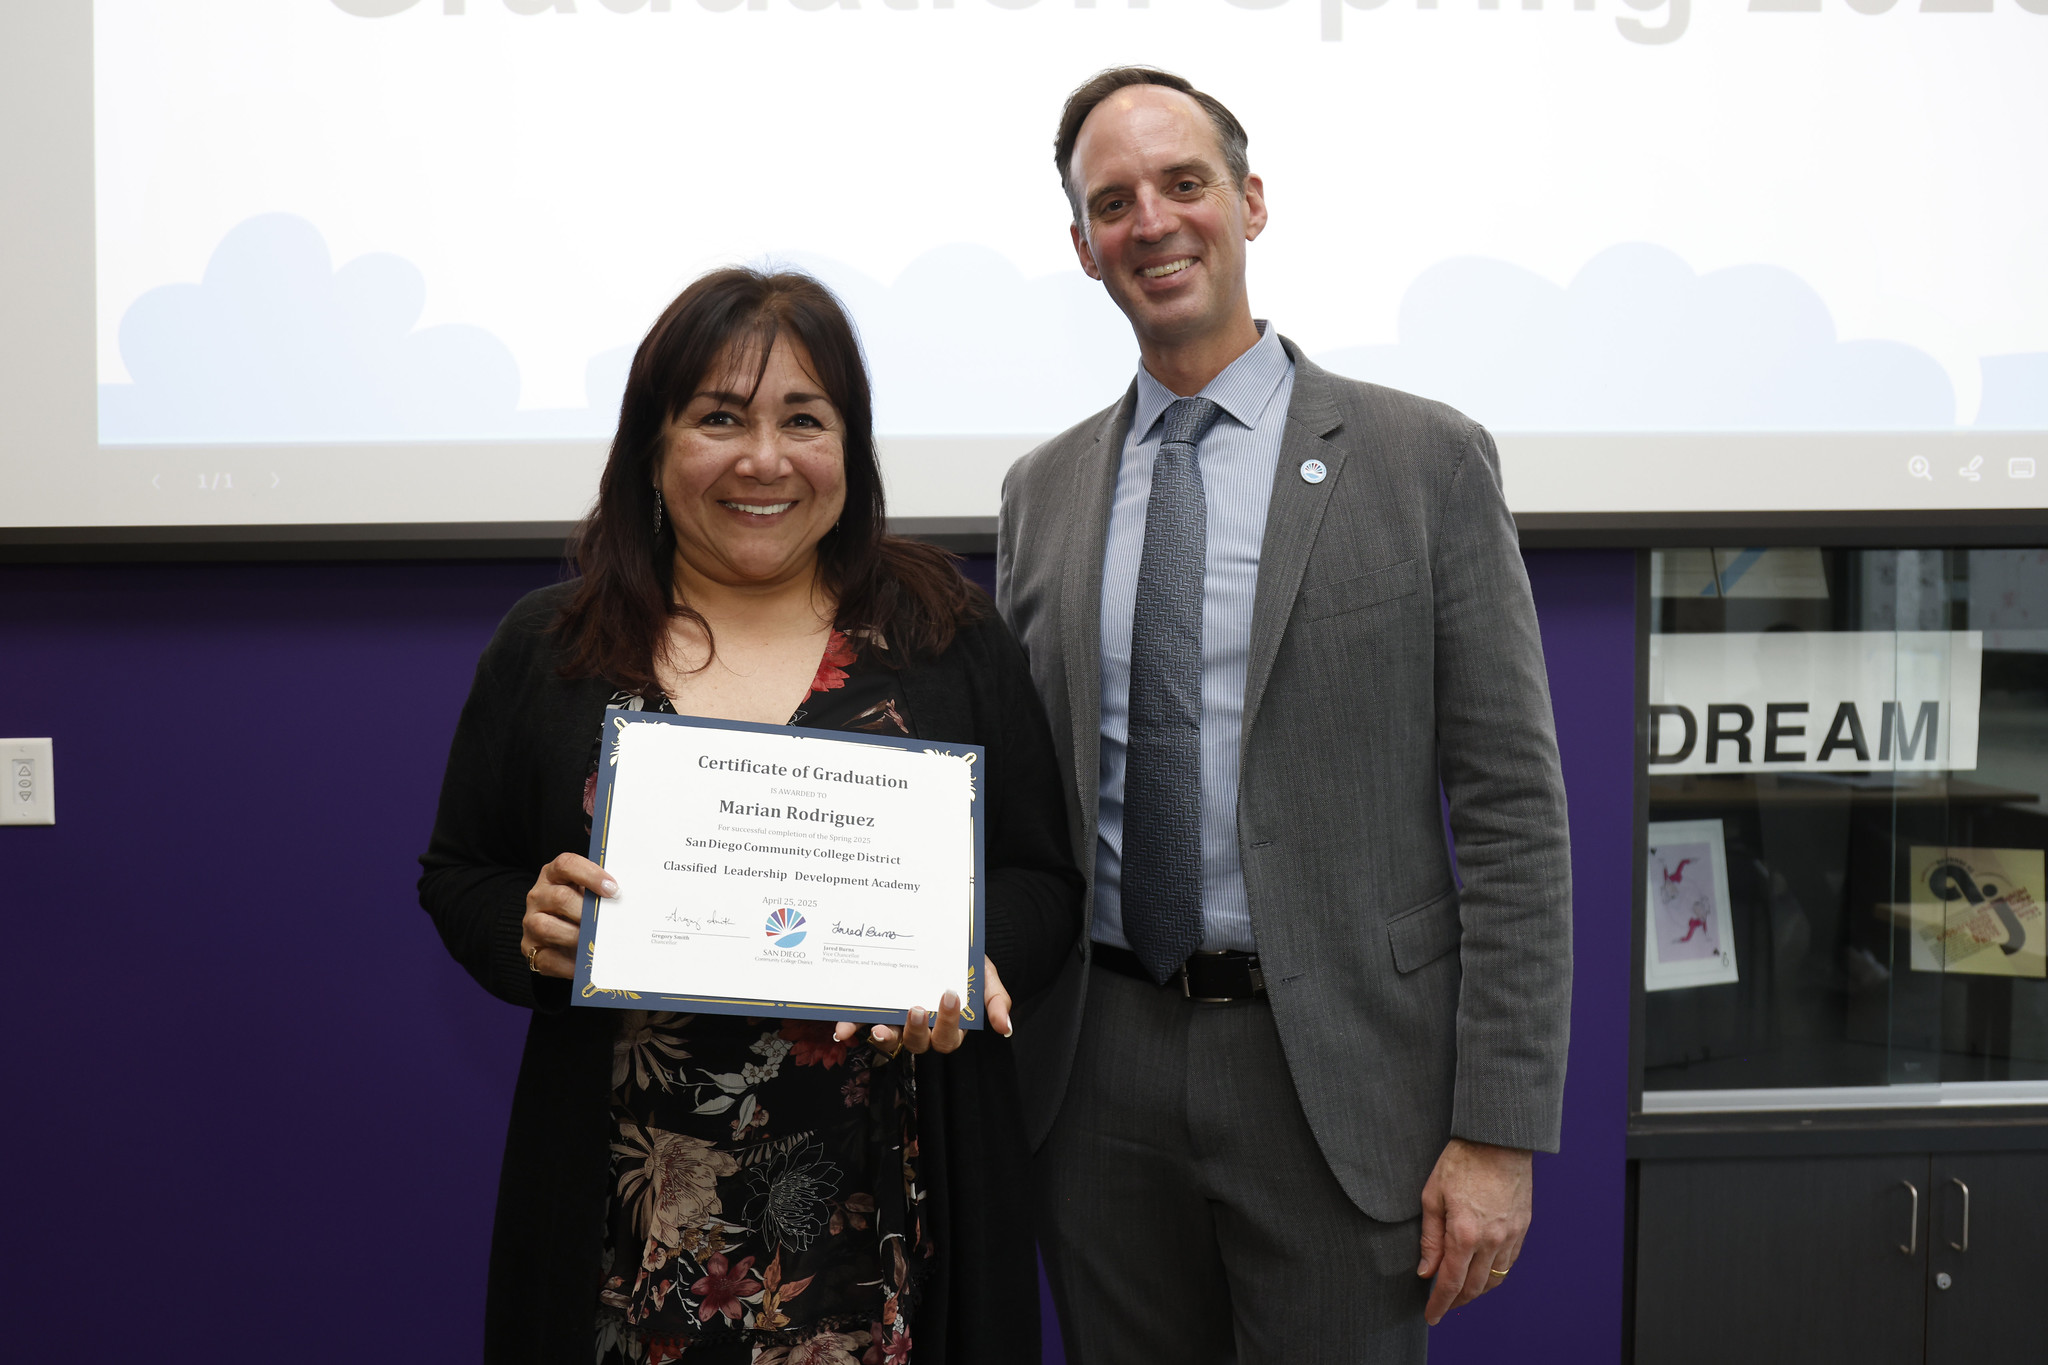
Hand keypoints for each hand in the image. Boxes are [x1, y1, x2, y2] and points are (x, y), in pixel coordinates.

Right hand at [521, 853, 615, 978]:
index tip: (614, 890)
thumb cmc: (582, 908)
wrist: (561, 933)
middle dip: (587, 912)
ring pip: (547, 927)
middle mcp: (538, 895)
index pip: (566, 864)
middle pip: (560, 898)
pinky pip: (546, 958)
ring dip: (575, 936)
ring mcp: (531, 921)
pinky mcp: (530, 948)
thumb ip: (603, 893)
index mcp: (554, 875)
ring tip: (596, 943)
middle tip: (607, 923)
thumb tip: (628, 902)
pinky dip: (568, 964)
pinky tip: (587, 964)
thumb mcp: (589, 895)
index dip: (590, 875)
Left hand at [833, 956, 1012, 1054]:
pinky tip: (843, 1028)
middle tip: (916, 1008)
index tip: (949, 995)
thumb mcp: (985, 977)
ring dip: (883, 1038)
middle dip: (916, 1030)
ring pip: (890, 1039)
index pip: (950, 1037)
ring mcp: (897, 1020)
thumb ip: (995, 1001)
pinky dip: (853, 1027)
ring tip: (879, 1028)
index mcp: (949, 1026)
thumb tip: (1005, 1028)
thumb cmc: (967, 965)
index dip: (949, 1023)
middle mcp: (922, 1029)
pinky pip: (863, 1023)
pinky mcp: (876, 1009)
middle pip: (918, 1044)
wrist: (944, 944)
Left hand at [1416, 1137, 1532, 1324]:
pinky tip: (1482, 1273)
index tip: (1431, 1316)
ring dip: (1476, 1292)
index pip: (1450, 1282)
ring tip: (1460, 1293)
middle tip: (1442, 1306)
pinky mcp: (1522, 1229)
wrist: (1498, 1140)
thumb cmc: (1461, 1162)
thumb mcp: (1432, 1196)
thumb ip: (1430, 1238)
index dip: (1439, 1303)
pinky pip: (1508, 1263)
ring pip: (1494, 1280)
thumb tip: (1426, 1271)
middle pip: (1474, 1287)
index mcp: (1464, 1233)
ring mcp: (1510, 1236)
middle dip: (1456, 1302)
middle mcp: (1491, 1241)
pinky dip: (1494, 1275)